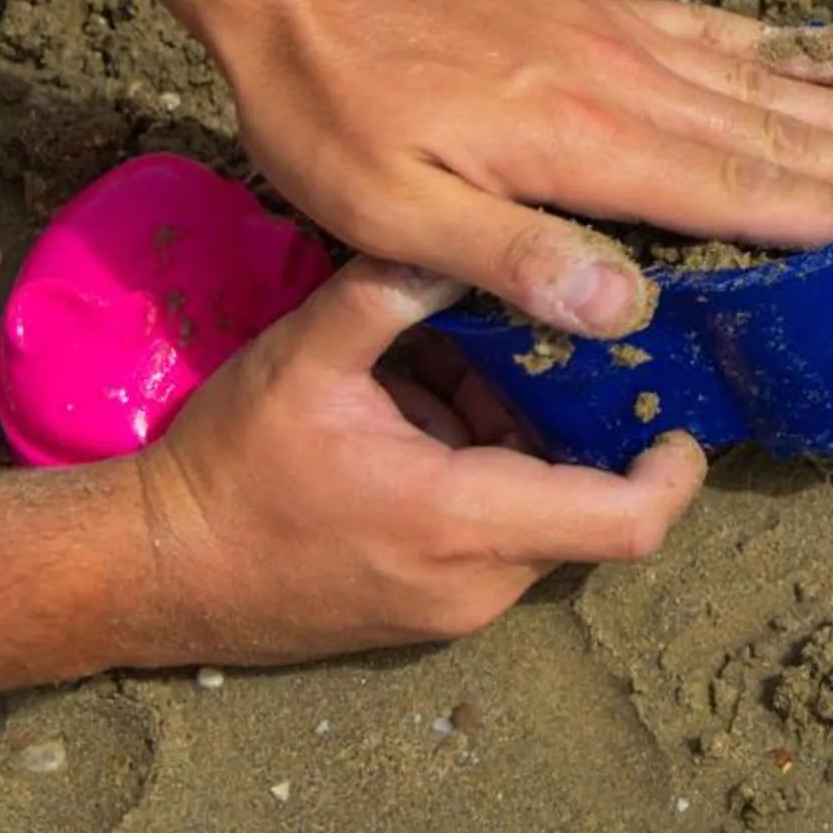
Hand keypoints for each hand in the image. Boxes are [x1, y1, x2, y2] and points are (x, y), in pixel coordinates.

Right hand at [132, 261, 706, 660]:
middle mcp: (478, 581)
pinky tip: (426, 412)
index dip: (676, 470)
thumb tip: (476, 224)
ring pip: (540, 515)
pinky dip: (486, 472)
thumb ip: (395, 286)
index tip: (685, 412)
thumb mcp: (308, 356)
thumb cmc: (230, 468)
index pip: (627, 521)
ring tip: (459, 370)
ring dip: (522, 442)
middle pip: (586, 503)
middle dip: (579, 425)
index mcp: (466, 521)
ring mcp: (454, 605)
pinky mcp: (429, 608)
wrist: (148, 574)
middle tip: (550, 347)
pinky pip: (495, 536)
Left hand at [208, 0, 832, 337]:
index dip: (816, 211)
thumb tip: (633, 308)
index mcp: (578, 138)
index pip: (725, 184)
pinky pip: (716, 28)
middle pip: (768, 124)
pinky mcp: (599, 10)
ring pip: (758, 76)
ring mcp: (617, 34)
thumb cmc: (330, 111)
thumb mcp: (388, 212)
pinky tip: (832, 48)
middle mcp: (620, 77)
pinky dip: (784, 43)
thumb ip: (511, 258)